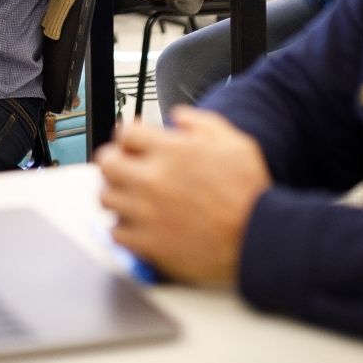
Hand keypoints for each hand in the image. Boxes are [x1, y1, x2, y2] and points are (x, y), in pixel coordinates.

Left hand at [97, 108, 271, 285]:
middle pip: (106, 162)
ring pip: (106, 197)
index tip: (133, 140)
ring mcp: (146, 213)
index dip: (129, 134)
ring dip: (116, 192)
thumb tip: (178, 118)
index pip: (126, 133)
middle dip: (115, 159)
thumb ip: (200, 122)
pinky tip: (138, 222)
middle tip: (124, 165)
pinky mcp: (148, 244)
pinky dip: (123, 226)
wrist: (257, 237)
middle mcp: (152, 179)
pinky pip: (116, 232)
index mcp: (171, 151)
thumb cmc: (248, 192)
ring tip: (130, 194)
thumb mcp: (232, 140)